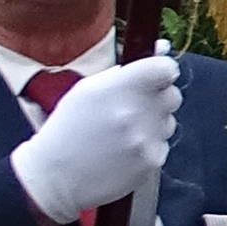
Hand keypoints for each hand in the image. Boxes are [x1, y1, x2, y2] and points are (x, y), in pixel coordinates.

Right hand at [12, 56, 177, 225]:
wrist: (54, 176)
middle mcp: (137, 112)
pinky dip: (148, 148)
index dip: (162, 72)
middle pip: (173, 95)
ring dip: (152, 125)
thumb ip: (126, 69)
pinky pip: (162, 146)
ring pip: (168, 122)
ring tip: (121, 134)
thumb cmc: (68, 128)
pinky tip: (123, 152)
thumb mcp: (87, 90)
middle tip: (131, 109)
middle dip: (157, 99)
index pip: (167, 69)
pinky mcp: (152, 162)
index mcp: (120, 87)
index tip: (153, 78)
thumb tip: (163, 48)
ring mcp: (146, 140)